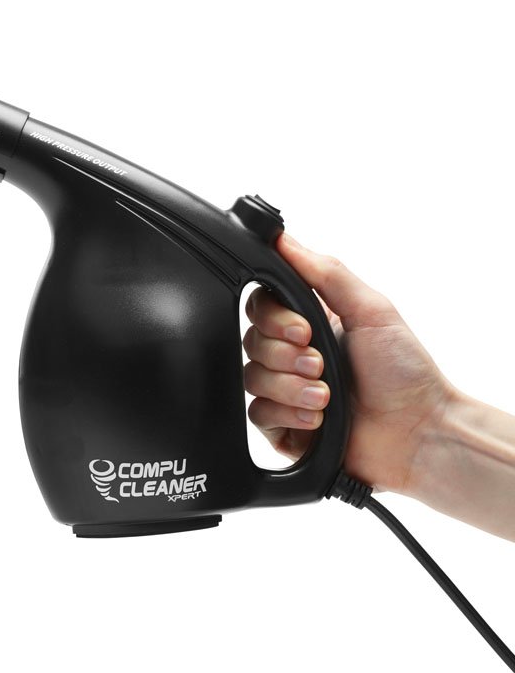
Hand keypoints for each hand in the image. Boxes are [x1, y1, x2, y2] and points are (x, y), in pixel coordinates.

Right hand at [243, 233, 456, 493]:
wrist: (419, 433)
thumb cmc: (405, 371)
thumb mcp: (371, 309)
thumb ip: (326, 271)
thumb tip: (284, 239)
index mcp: (310, 322)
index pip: (261, 307)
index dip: (274, 318)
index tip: (304, 330)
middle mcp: (294, 354)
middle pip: (252, 343)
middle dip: (286, 357)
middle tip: (321, 365)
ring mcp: (287, 390)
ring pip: (252, 378)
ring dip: (291, 388)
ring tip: (326, 396)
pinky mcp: (284, 425)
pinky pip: (258, 414)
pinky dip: (288, 414)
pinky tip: (317, 417)